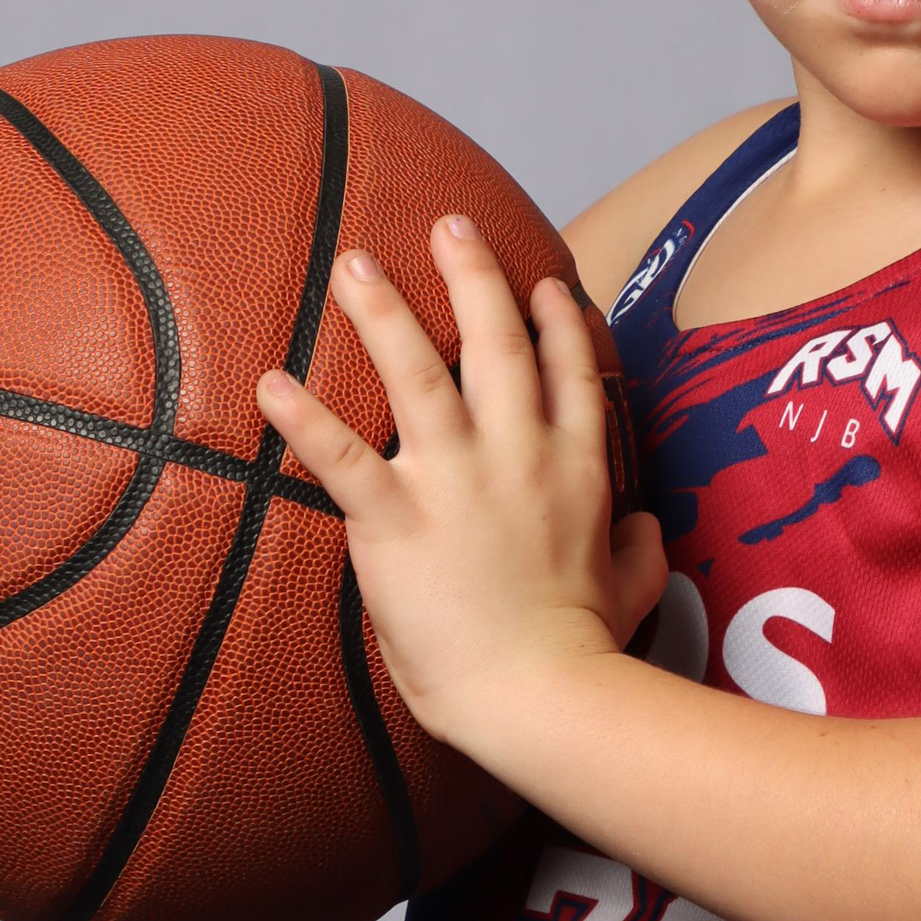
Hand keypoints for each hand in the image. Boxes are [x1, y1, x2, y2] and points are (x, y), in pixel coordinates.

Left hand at [256, 216, 667, 759]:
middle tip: (449, 224)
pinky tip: (270, 380)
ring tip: (354, 264)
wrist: (542, 696)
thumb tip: (650, 528)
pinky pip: (340, 457)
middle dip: (472, 274)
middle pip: (497, 342)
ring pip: (416, 374)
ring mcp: (456, 482)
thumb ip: (642, 549)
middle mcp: (518, 456)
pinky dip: (302, 419)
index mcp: (576, 470)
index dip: (558, 320)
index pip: (569, 372)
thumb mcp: (635, 590)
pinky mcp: (397, 520)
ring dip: (382, 311)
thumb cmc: (585, 653)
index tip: (544, 281)